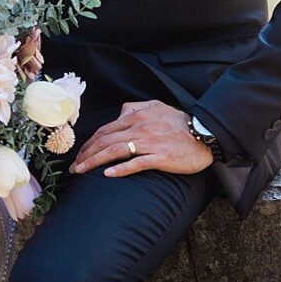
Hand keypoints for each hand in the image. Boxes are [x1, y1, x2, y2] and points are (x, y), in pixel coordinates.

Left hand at [70, 100, 212, 177]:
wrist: (206, 134)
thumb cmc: (181, 123)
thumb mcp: (157, 107)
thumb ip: (135, 108)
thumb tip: (120, 113)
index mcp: (136, 116)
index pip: (105, 130)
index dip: (89, 142)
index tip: (79, 154)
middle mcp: (139, 128)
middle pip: (105, 140)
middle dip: (86, 154)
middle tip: (74, 167)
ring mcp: (149, 142)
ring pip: (115, 151)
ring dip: (95, 162)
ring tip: (82, 171)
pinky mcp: (161, 156)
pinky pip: (136, 163)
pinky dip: (120, 169)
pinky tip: (107, 174)